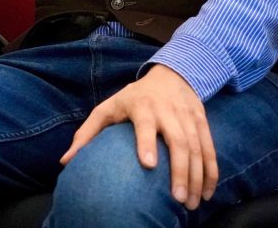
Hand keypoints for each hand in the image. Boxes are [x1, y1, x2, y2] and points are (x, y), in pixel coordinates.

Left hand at [60, 64, 217, 210]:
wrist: (172, 74)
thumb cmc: (133, 98)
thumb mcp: (108, 108)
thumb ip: (87, 134)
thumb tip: (65, 162)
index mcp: (142, 106)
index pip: (145, 124)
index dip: (146, 142)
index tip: (148, 164)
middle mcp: (168, 110)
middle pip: (178, 140)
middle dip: (180, 170)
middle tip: (177, 198)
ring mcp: (187, 116)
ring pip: (197, 147)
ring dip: (198, 176)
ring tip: (192, 203)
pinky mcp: (202, 121)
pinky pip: (210, 147)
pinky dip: (212, 171)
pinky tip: (208, 192)